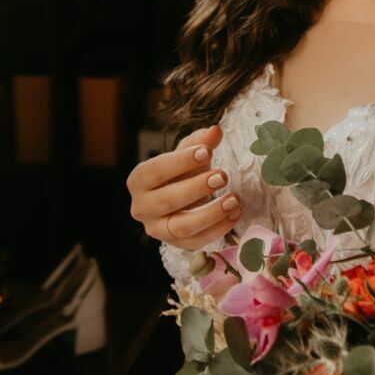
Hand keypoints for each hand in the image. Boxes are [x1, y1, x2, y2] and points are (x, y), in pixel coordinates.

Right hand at [127, 124, 240, 250]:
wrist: (179, 200)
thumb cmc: (181, 173)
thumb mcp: (187, 155)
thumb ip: (200, 143)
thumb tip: (216, 130)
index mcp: (139, 180)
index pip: (155, 171)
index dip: (181, 161)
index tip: (207, 152)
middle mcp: (141, 207)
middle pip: (167, 200)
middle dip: (197, 188)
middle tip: (222, 176)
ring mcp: (157, 229)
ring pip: (181, 227)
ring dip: (210, 214)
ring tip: (234, 199)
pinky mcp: (175, 244)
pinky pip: (196, 241)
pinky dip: (218, 229)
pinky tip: (236, 213)